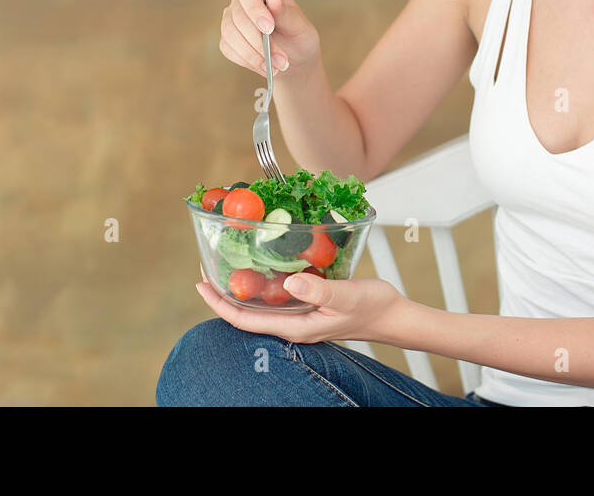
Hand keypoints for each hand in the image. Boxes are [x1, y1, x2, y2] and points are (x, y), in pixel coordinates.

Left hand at [196, 267, 405, 344]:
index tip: (202, 285)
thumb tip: (290, 282)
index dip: (219, 304)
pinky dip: (262, 283)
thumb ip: (318, 289)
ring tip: (226, 266)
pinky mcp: (308, 305)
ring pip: (260, 306)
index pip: (246, 321)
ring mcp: (300, 316)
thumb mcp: (345, 295)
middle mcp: (293, 324)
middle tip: (206, 269)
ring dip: (241, 289)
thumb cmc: (371, 307)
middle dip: (223, 295)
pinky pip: (277, 297)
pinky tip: (262, 266)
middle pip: (247, 315)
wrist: (391, 314)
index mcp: (296, 327)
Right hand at [220, 0, 320, 77]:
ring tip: (277, 67)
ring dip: (254, 54)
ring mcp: (231, 19)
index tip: (269, 27)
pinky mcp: (227, 40)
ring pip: (230, 34)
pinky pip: (229, 49)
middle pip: (237, 16)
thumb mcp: (299, 25)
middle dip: (259, 40)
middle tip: (280, 58)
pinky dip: (248, 61)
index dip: (254, 7)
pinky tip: (265, 68)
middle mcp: (241, 0)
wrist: (294, 60)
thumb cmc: (298, 36)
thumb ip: (285, 10)